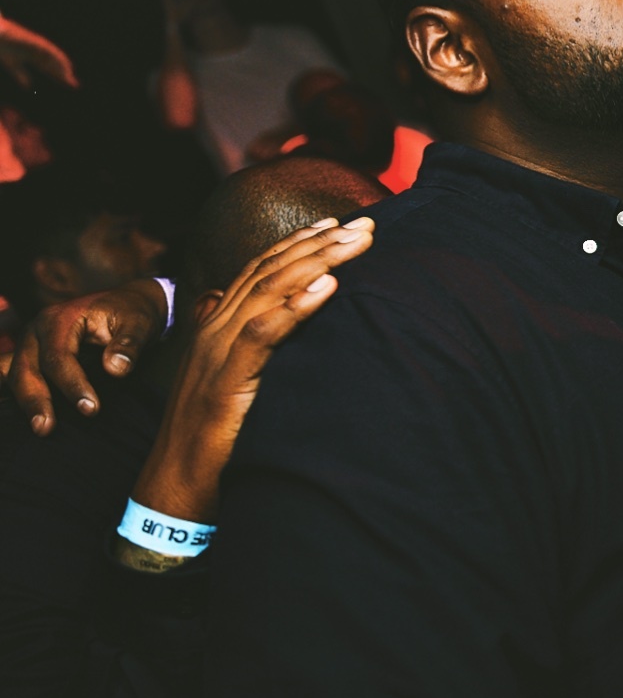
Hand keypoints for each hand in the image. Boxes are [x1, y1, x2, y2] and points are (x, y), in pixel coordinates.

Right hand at [0, 13, 78, 89]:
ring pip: (54, 57)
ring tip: (69, 76)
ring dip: (62, 66)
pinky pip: (49, 49)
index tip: (68, 85)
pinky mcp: (35, 41)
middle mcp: (39, 51)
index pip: (50, 69)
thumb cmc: (4, 47)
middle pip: (55, 64)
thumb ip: (20, 74)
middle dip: (64, 74)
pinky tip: (63, 63)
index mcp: (34, 57)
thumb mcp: (13, 65)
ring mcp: (38, 45)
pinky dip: (56, 56)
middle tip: (74, 85)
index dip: (59, 77)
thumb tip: (28, 86)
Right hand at [4, 220, 375, 433]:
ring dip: (317, 261)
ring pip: (268, 290)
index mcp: (219, 322)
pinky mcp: (227, 377)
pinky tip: (327, 287)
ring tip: (355, 243)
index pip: (261, 268)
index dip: (299, 242)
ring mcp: (218, 349)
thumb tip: (278, 319)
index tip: (339, 224)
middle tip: (365, 224)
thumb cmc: (216, 429)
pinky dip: (296, 306)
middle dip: (320, 242)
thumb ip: (251, 343)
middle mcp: (215, 325)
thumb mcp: (238, 377)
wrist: (181, 473)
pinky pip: (263, 333)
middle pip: (270, 270)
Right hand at [7, 279, 170, 433]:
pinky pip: (10, 373)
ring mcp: (29, 343)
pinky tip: (21, 416)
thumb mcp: (139, 324)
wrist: (126, 305)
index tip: (91, 409)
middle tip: (47, 429)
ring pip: (15, 374)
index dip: (72, 385)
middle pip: (28, 368)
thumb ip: (129, 344)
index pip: (59, 357)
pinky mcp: (29, 355)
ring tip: (40, 429)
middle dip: (37, 399)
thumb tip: (115, 368)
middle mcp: (37, 329)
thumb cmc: (131, 314)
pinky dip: (13, 392)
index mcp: (60, 319)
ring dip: (25, 402)